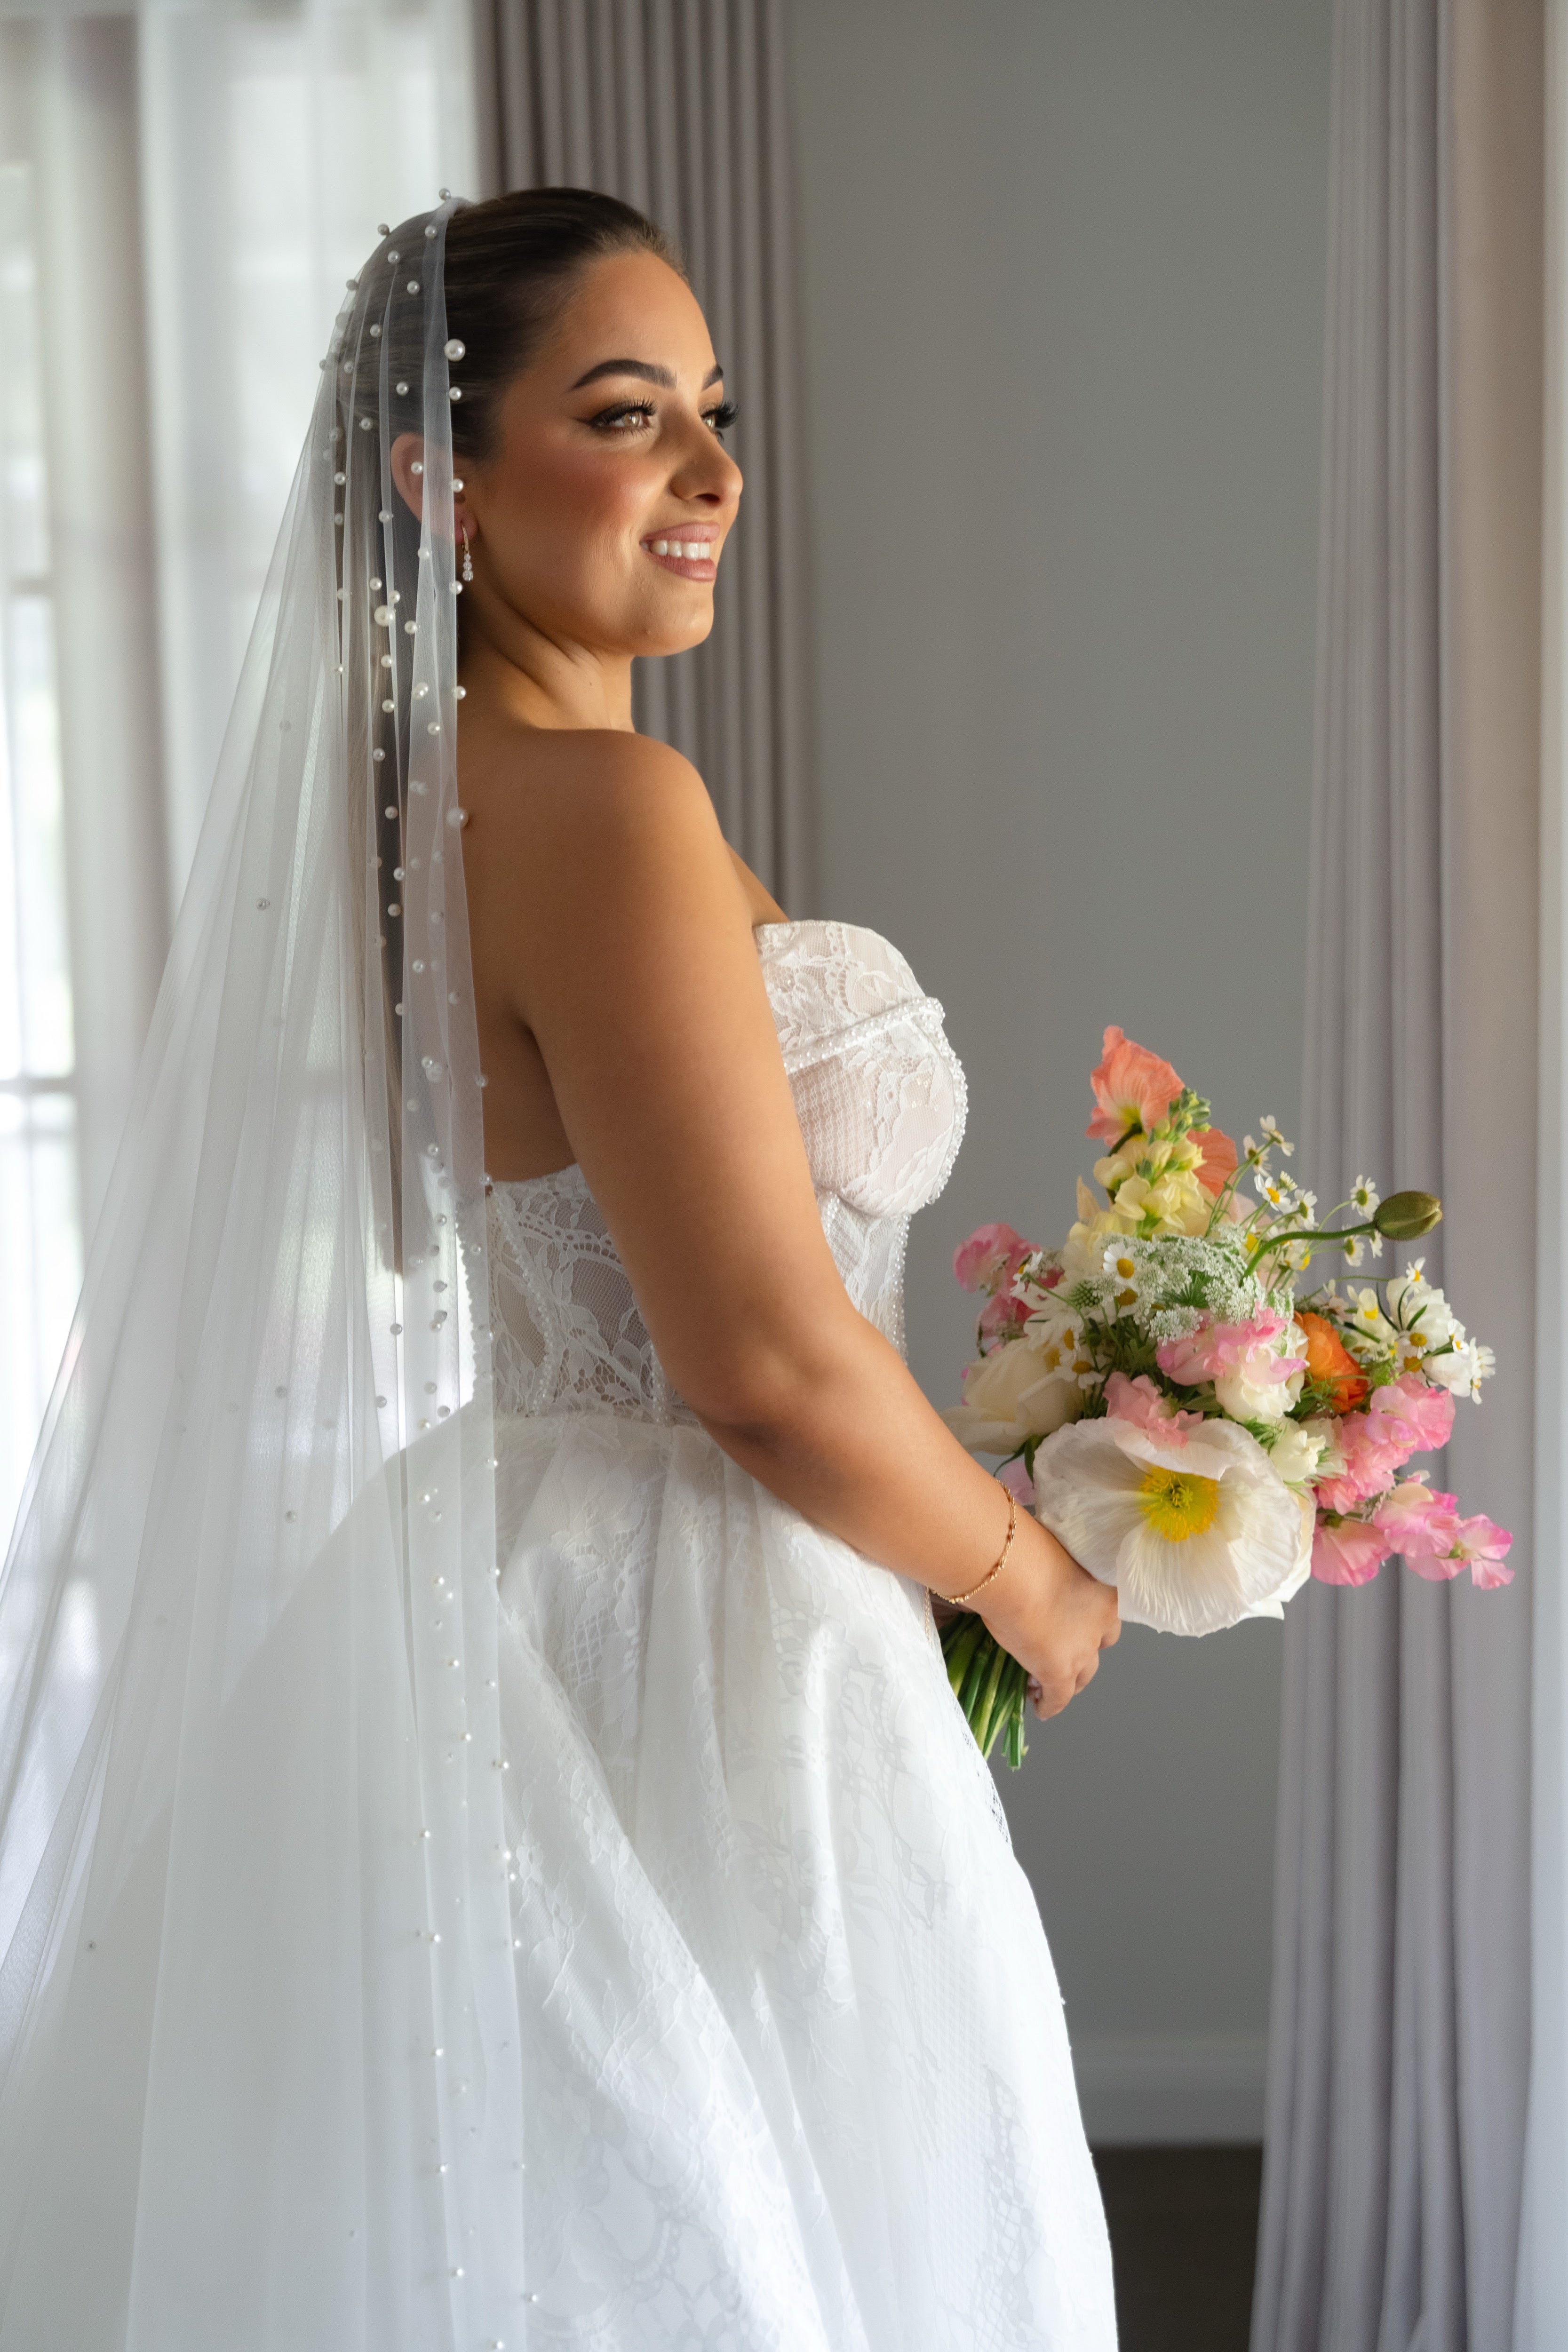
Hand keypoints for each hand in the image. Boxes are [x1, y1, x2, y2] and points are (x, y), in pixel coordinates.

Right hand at [977, 1516, 1119, 1719]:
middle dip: (1085, 1651)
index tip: (1073, 1625)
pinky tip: (1040, 1707)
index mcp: (1104, 1587)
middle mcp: (1101, 1621)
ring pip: (1084, 1674)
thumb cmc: (1028, 1550)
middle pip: (1100, 1645)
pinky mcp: (1059, 1671)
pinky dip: (1050, 1703)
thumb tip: (1031, 1571)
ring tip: (1049, 1683)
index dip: (1090, 1621)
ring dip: (1071, 1680)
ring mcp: (1082, 1649)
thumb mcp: (1049, 1554)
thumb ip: (1050, 1570)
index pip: (1105, 1610)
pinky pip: (1059, 1697)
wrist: (1016, 1571)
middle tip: (1065, 1653)